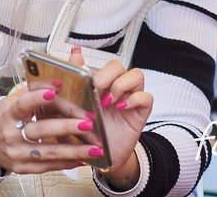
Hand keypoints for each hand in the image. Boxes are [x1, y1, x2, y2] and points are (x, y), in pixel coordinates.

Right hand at [0, 79, 98, 173]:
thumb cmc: (3, 116)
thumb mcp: (14, 98)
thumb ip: (38, 87)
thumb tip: (64, 74)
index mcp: (8, 112)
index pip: (22, 104)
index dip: (37, 98)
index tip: (53, 92)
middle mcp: (10, 133)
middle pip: (39, 130)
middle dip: (66, 127)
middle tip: (88, 124)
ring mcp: (15, 153)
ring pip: (47, 153)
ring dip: (74, 151)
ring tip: (95, 148)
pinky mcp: (21, 168)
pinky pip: (47, 167)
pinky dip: (66, 163)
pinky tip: (82, 159)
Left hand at [78, 47, 151, 189]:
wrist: (100, 158)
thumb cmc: (88, 133)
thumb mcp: (73, 109)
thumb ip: (72, 84)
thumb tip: (70, 57)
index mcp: (101, 85)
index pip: (100, 63)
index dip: (96, 65)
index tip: (85, 75)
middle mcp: (116, 88)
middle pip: (118, 66)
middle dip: (105, 75)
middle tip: (96, 90)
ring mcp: (130, 99)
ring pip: (136, 74)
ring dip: (121, 85)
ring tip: (108, 101)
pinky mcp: (140, 112)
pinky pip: (146, 97)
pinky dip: (135, 99)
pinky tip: (121, 107)